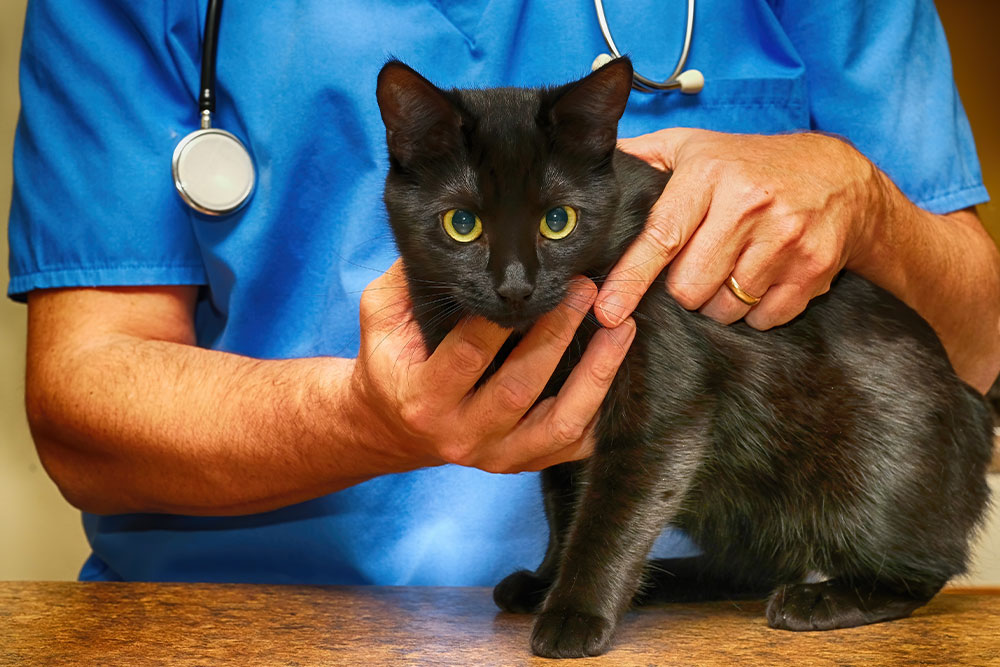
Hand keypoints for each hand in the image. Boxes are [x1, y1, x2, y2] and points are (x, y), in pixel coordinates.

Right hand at [349, 261, 636, 473]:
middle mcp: (461, 434)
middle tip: (584, 290)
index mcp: (423, 397)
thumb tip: (448, 241)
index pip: (467, 355)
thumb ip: (406, 282)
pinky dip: (602, 412)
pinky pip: (573, 445)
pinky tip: (620, 373)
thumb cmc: (389, 363)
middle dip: (557, 335)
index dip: (500, 319)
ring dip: (595, 375)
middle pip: (519, 388)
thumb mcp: (379, 318)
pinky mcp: (522, 464)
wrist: (390, 427)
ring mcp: (496, 456)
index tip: (531, 281)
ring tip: (621, 331)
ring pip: (558, 424)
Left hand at [596, 129, 879, 329]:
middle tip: (696, 266)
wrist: (841, 176)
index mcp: (710, 175)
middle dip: (683, 289)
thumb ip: (643, 157)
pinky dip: (755, 311)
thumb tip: (589, 164)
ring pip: (725, 307)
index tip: (609, 310)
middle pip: (689, 286)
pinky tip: (760, 279)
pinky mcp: (812, 269)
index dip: (631, 279)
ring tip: (731, 268)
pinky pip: (763, 318)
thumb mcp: (695, 146)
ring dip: (719, 301)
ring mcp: (784, 240)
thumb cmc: (751, 164)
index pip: (661, 237)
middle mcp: (748, 206)